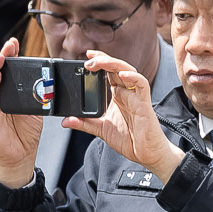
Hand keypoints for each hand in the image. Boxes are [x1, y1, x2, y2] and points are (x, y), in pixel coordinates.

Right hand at [0, 48, 43, 188]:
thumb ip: (38, 94)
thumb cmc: (26, 132)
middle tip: (9, 45)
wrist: (20, 154)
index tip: (15, 43)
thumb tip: (46, 81)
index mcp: (10, 92)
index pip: (9, 70)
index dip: (11, 56)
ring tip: (2, 56)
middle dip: (3, 56)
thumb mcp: (36, 109)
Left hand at [64, 53, 182, 178]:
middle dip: (103, 59)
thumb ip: (84, 123)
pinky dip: (133, 77)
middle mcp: (127, 93)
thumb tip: (66, 121)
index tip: (86, 57)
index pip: (108, 73)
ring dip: (114, 64)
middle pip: (117, 68)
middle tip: (88, 58)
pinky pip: (141, 85)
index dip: (99, 62)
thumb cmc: (130, 141)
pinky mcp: (144, 103)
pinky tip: (122, 75)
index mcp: (118, 96)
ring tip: (99, 62)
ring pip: (128, 71)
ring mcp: (136, 97)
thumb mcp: (101, 130)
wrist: (146, 154)